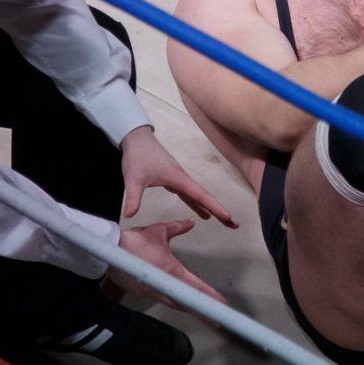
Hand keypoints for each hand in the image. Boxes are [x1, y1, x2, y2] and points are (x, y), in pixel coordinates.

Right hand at [108, 218, 226, 308]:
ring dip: (186, 307)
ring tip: (199, 311)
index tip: (222, 305)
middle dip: (201, 309)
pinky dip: (170, 301)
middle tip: (214, 316)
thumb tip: (190, 223)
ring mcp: (150, 292)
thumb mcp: (159, 231)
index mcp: (171, 271)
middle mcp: (162, 285)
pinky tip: (175, 301)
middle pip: (186, 303)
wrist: (108, 249)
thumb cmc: (134, 241)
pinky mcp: (140, 292)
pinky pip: (159, 299)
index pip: (195, 287)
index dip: (210, 297)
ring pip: (173, 303)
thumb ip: (177, 228)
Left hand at [119, 126, 236, 226]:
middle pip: (204, 197)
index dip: (215, 207)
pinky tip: (201, 212)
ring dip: (210, 207)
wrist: (136, 139)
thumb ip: (133, 197)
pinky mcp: (173, 179)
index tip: (228, 217)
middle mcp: (182, 179)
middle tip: (234, 224)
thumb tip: (129, 215)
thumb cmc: (138, 156)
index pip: (200, 195)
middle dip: (219, 210)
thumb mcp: (133, 178)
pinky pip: (189, 194)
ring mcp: (178, 179)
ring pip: (198, 196)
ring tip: (224, 220)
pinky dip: (197, 203)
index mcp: (178, 178)